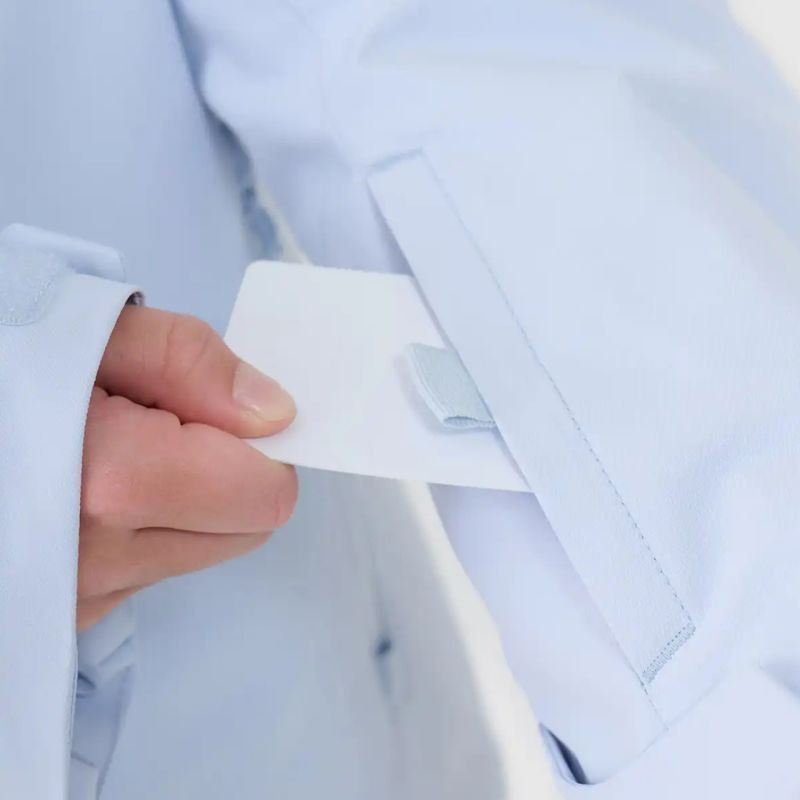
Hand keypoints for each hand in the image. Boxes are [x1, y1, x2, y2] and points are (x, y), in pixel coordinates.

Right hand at [77, 306, 296, 629]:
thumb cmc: (2, 357)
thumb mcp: (95, 329)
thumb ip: (194, 364)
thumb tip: (276, 415)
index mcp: (112, 480)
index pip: (264, 495)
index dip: (262, 448)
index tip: (227, 414)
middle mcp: (95, 556)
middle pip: (242, 530)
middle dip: (227, 473)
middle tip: (167, 423)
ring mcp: (74, 595)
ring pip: (197, 551)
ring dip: (183, 501)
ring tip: (113, 450)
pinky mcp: (62, 611)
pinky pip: (147, 569)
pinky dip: (143, 528)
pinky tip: (91, 488)